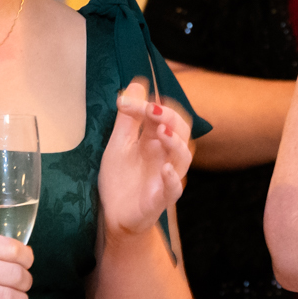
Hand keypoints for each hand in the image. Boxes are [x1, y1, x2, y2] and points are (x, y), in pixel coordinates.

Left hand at [96, 77, 191, 238]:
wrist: (114, 216)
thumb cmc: (120, 179)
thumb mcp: (118, 144)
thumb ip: (128, 117)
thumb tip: (137, 83)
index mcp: (155, 140)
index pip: (163, 114)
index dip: (148, 104)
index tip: (124, 102)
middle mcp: (165, 155)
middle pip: (181, 129)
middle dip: (168, 116)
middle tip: (150, 108)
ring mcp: (166, 176)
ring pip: (184, 156)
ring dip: (175, 142)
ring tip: (161, 131)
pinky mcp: (161, 199)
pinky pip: (175, 189)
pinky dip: (172, 178)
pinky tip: (164, 168)